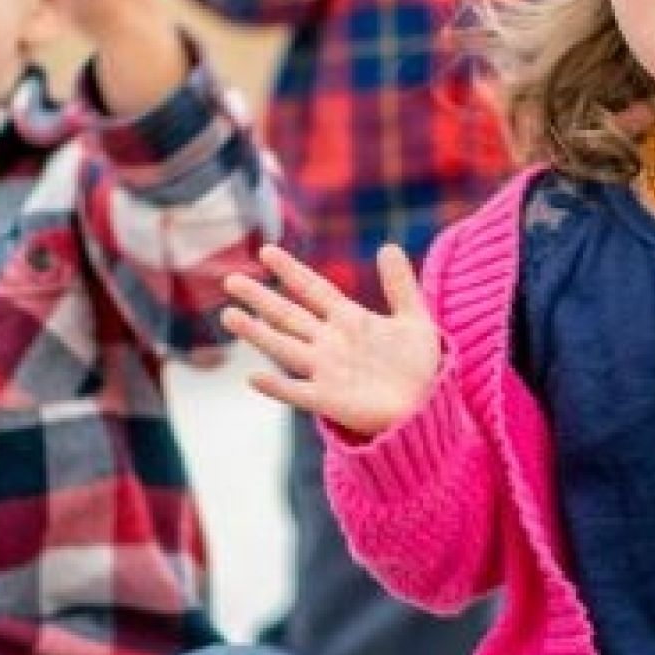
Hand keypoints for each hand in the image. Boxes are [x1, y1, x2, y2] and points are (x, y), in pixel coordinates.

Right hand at [224, 245, 441, 439]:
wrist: (425, 407)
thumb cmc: (418, 365)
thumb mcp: (414, 319)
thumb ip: (401, 285)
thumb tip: (388, 246)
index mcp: (348, 320)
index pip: (313, 290)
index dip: (291, 271)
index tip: (266, 251)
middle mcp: (330, 342)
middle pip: (289, 315)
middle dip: (261, 298)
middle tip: (231, 280)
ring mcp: (326, 371)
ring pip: (284, 348)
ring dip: (257, 333)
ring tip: (229, 316)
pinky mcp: (328, 401)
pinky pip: (297, 392)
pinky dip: (277, 386)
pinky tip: (253, 377)